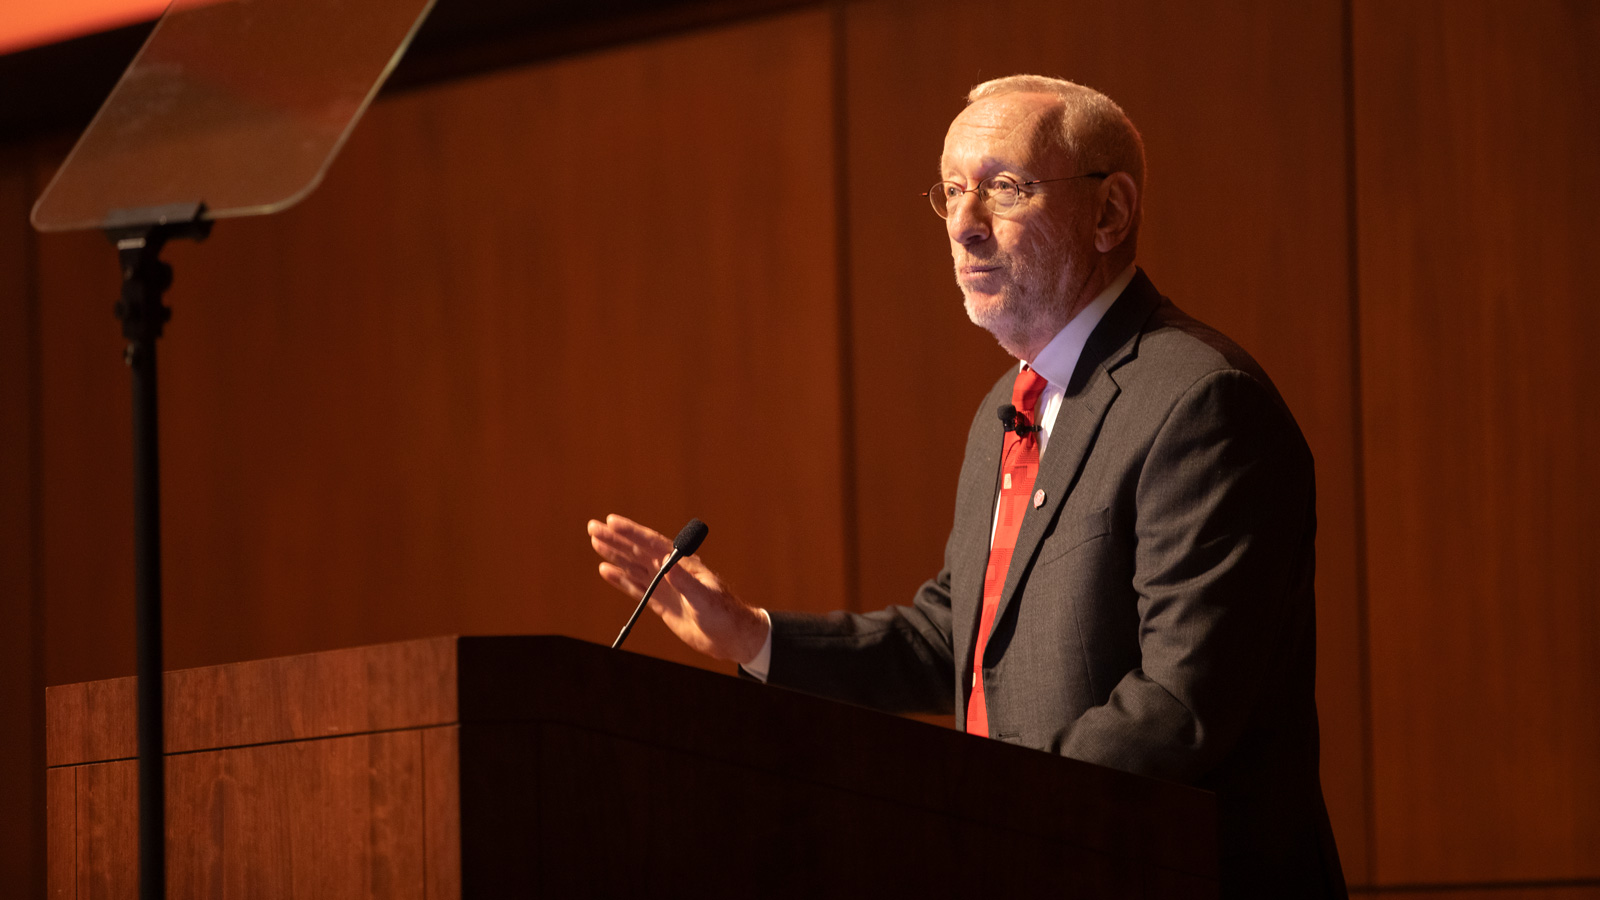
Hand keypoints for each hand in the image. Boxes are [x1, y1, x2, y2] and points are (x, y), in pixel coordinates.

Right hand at [587, 514, 768, 663]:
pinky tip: (607, 571)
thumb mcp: (705, 598)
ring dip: (615, 554)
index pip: (652, 543)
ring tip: (596, 542)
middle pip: (638, 551)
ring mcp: (666, 587)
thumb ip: (686, 583)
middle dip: (616, 539)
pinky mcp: (662, 603)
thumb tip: (666, 566)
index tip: (611, 521)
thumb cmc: (724, 614)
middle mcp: (671, 571)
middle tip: (592, 527)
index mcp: (682, 564)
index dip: (631, 532)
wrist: (730, 637)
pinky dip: (621, 579)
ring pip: (634, 566)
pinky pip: (637, 588)